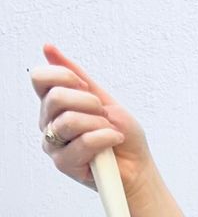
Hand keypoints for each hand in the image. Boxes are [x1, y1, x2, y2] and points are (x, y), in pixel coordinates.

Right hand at [32, 45, 151, 195]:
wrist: (139, 168)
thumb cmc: (123, 137)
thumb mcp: (103, 99)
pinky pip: (83, 142)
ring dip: (100, 124)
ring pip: (70, 121)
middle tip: (104, 115)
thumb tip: (48, 48)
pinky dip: (105, 139)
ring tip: (110, 132)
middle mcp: (49, 122)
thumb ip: (77, 76)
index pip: (40, 78)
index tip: (86, 88)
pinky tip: (113, 142)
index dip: (65, 77)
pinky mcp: (63, 163)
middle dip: (90, 103)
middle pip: (56, 97)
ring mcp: (54, 144)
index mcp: (55, 105)